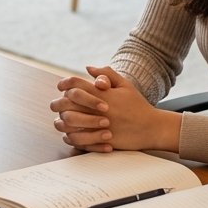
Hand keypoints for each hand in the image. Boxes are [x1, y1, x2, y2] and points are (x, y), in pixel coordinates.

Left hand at [50, 66, 180, 153]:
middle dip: (58, 103)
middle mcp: (97, 108)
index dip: (64, 83)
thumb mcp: (125, 84)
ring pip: (67, 122)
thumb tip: (88, 68)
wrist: (151, 127)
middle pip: (66, 103)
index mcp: (101, 93)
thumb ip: (106, 74)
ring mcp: (97, 125)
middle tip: (56, 104)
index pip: (74, 84)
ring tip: (62, 120)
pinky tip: (70, 133)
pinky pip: (76, 139)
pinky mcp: (99, 140)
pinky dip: (70, 136)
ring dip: (61, 121)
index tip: (61, 87)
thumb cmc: (137, 105)